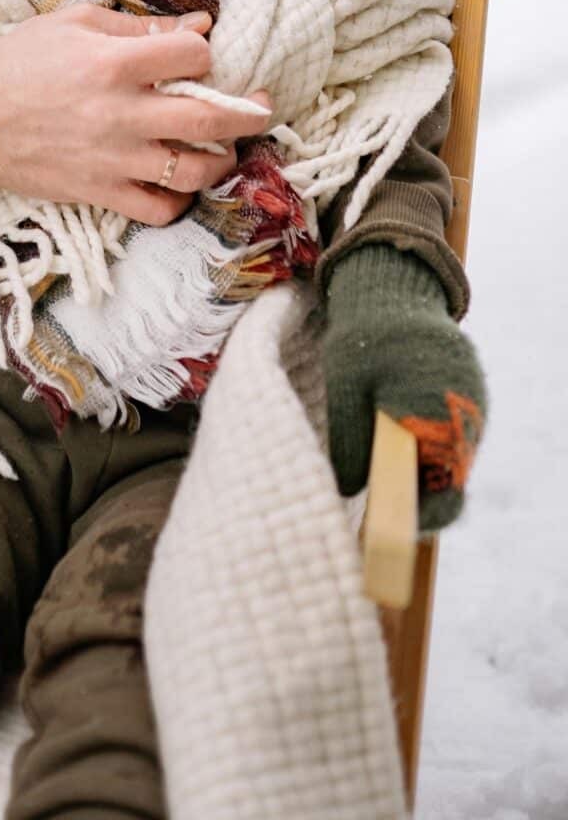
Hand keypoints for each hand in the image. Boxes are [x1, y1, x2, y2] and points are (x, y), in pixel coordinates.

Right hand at [0, 6, 270, 230]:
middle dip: (250, 112)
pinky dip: (180, 200)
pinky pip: (162, 210)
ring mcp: (115, 160)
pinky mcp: (102, 195)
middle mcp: (122, 114)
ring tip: (222, 147)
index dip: (205, 50)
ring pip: (198, 170)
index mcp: (114, 63)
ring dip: (222, 158)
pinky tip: (177, 182)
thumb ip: (137, 24)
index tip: (197, 54)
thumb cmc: (14, 64)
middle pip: (214, 119)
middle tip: (260, 106)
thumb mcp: (70, 23)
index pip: (195, 54)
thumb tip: (199, 24)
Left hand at [323, 244, 485, 531]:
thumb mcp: (345, 384)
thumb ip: (349, 440)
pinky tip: (398, 434)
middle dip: (415, 499)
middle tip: (374, 502)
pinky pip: (454, 436)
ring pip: (453, 463)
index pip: (443, 497)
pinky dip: (428, 444)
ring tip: (380, 464)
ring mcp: (474, 404)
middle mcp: (466, 414)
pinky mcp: (470, 394)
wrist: (393, 285)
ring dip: (421, 471)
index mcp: (435, 414)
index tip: (381, 533)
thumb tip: (348, 491)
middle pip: (451, 486)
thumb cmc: (363, 334)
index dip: (415, 522)